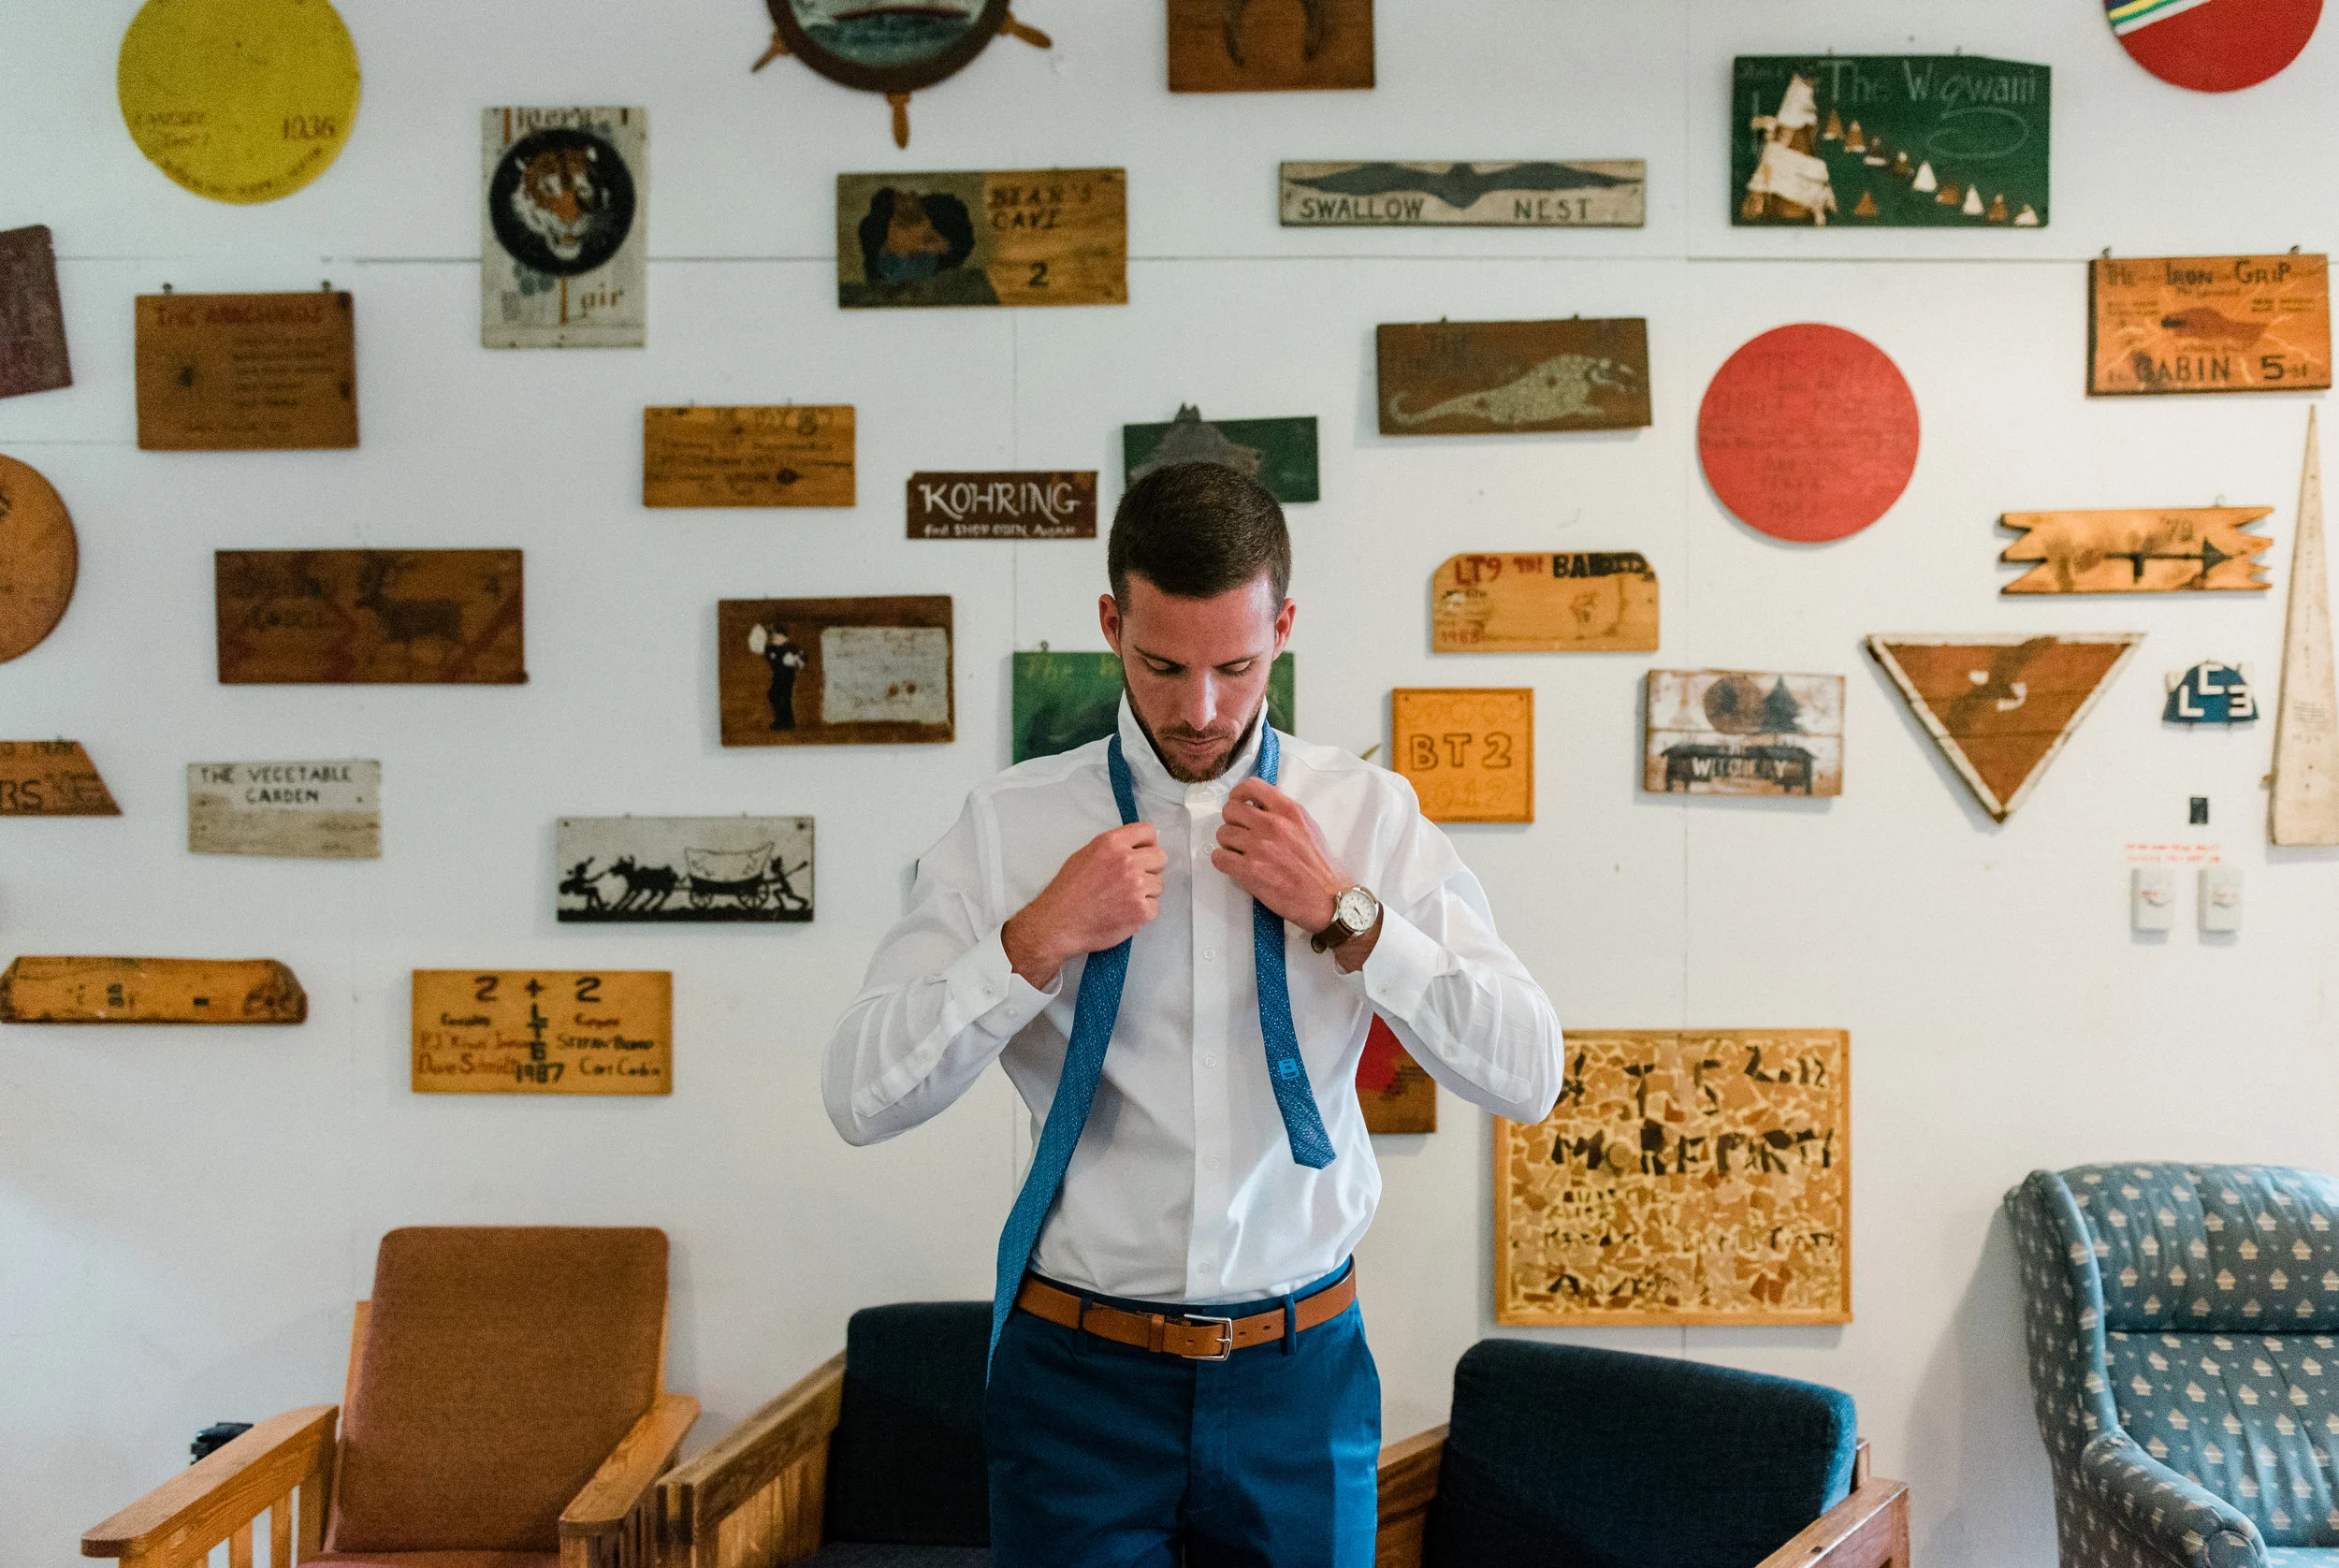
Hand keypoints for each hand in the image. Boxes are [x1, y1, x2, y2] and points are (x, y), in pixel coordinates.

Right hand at [1003, 824, 1166, 987]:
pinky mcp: (1141, 911)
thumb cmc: (1067, 891)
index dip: (1147, 844)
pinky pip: (1154, 908)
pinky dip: (1142, 914)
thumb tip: (1134, 850)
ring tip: (1123, 901)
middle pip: (1160, 858)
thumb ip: (1112, 849)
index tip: (1143, 854)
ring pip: (1158, 885)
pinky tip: (1124, 915)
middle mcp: (1127, 861)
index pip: (1148, 832)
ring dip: (1146, 893)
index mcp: (1112, 843)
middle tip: (1133, 882)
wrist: (1058, 924)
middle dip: (1150, 869)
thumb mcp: (1084, 856)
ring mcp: (1136, 886)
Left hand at [1211, 779, 1346, 933]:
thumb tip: (1262, 802)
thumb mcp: (1309, 827)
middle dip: (1232, 822)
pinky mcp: (1250, 871)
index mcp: (1289, 811)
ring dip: (1228, 844)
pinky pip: (1219, 858)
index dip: (1238, 795)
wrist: (1329, 899)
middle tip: (1241, 835)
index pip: (1251, 787)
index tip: (1239, 805)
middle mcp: (1273, 825)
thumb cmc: (1321, 866)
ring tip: (1241, 854)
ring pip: (1223, 834)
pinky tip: (1235, 866)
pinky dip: (1223, 861)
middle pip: (1230, 810)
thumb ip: (1285, 812)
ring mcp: (1260, 847)